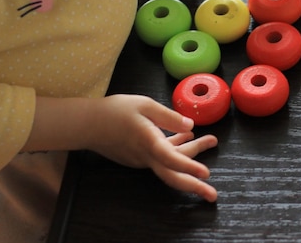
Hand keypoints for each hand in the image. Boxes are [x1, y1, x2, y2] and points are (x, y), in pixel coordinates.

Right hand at [87, 95, 217, 201]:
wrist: (88, 124)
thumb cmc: (116, 111)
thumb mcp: (145, 105)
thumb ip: (169, 117)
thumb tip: (191, 126)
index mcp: (148, 142)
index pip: (171, 158)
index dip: (189, 166)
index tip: (206, 174)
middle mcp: (146, 156)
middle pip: (172, 176)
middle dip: (194, 187)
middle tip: (212, 195)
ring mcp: (142, 159)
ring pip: (171, 163)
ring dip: (192, 154)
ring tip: (211, 141)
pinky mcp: (139, 157)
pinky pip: (162, 157)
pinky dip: (177, 149)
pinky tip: (186, 136)